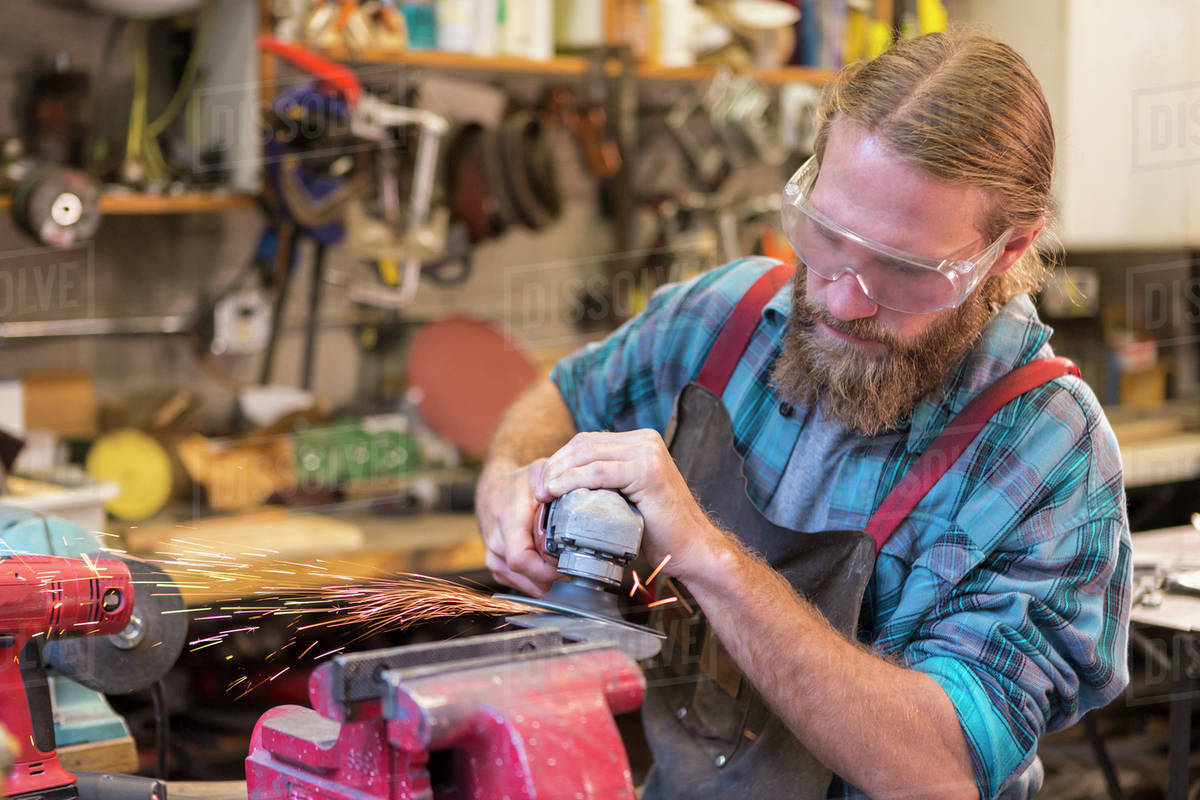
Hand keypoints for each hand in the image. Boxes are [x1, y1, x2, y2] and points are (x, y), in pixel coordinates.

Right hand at [475, 457, 558, 596]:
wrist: (492, 490)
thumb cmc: (518, 484)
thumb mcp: (539, 473)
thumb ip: (559, 481)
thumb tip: (583, 489)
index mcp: (508, 522)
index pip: (521, 559)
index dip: (546, 570)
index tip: (566, 566)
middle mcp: (496, 542)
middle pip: (525, 576)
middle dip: (551, 577)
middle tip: (571, 567)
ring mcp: (493, 556)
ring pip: (522, 584)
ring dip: (543, 581)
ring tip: (560, 565)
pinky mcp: (495, 564)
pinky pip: (517, 583)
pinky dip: (533, 580)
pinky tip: (545, 567)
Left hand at [532, 430, 722, 580]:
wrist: (692, 548)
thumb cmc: (658, 529)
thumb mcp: (628, 494)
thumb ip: (607, 480)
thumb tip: (566, 478)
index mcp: (641, 441)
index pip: (588, 442)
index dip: (560, 459)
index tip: (542, 482)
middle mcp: (646, 440)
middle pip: (584, 444)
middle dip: (555, 465)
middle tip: (538, 490)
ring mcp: (648, 453)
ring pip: (587, 455)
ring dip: (558, 473)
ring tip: (543, 494)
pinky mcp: (647, 471)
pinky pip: (598, 472)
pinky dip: (572, 481)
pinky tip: (557, 492)